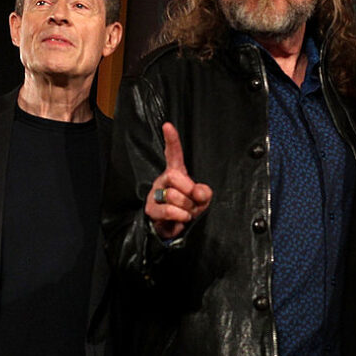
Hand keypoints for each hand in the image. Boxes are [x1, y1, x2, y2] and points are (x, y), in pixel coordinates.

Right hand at [145, 122, 211, 239]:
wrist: (176, 229)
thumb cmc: (188, 209)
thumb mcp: (202, 199)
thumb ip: (204, 193)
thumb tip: (198, 193)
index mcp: (176, 173)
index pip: (173, 154)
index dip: (171, 140)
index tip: (168, 126)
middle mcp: (163, 180)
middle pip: (173, 176)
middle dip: (188, 191)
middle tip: (193, 201)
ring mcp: (155, 194)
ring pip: (173, 196)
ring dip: (187, 207)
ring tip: (187, 212)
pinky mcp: (151, 209)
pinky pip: (169, 210)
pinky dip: (181, 216)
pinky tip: (183, 218)